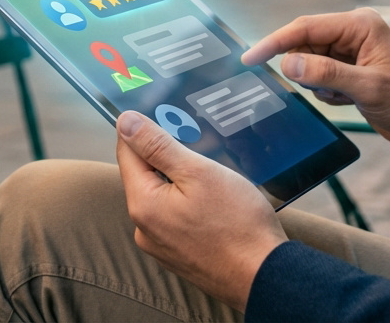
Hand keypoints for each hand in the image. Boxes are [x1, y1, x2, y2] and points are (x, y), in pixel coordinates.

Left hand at [116, 111, 286, 311]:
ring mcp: (160, 245)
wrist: (265, 276)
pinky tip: (215, 199)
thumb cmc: (237, 223)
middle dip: (167, 154)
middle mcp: (143, 228)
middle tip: (198, 141)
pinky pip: (175, 217)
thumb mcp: (198, 172)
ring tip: (213, 171)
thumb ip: (158, 146)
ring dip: (181, 179)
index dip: (143, 128)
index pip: (127, 152)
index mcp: (142, 204)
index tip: (164, 113)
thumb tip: (124, 122)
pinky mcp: (179, 255)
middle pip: (145, 174)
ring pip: (162, 196)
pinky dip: (190, 202)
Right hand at [242, 9, 389, 165]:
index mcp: (360, 25)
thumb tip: (288, 63)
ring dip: (319, 84)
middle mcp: (353, 32)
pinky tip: (349, 100)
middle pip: (304, 44)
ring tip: (347, 97)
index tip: (249, 58)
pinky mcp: (348, 68)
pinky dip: (327, 92)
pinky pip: (318, 76)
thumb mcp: (369, 88)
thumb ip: (327, 73)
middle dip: (305, 70)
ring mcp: (350, 50)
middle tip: (328, 91)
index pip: (305, 27)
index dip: (275, 42)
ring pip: (309, 62)